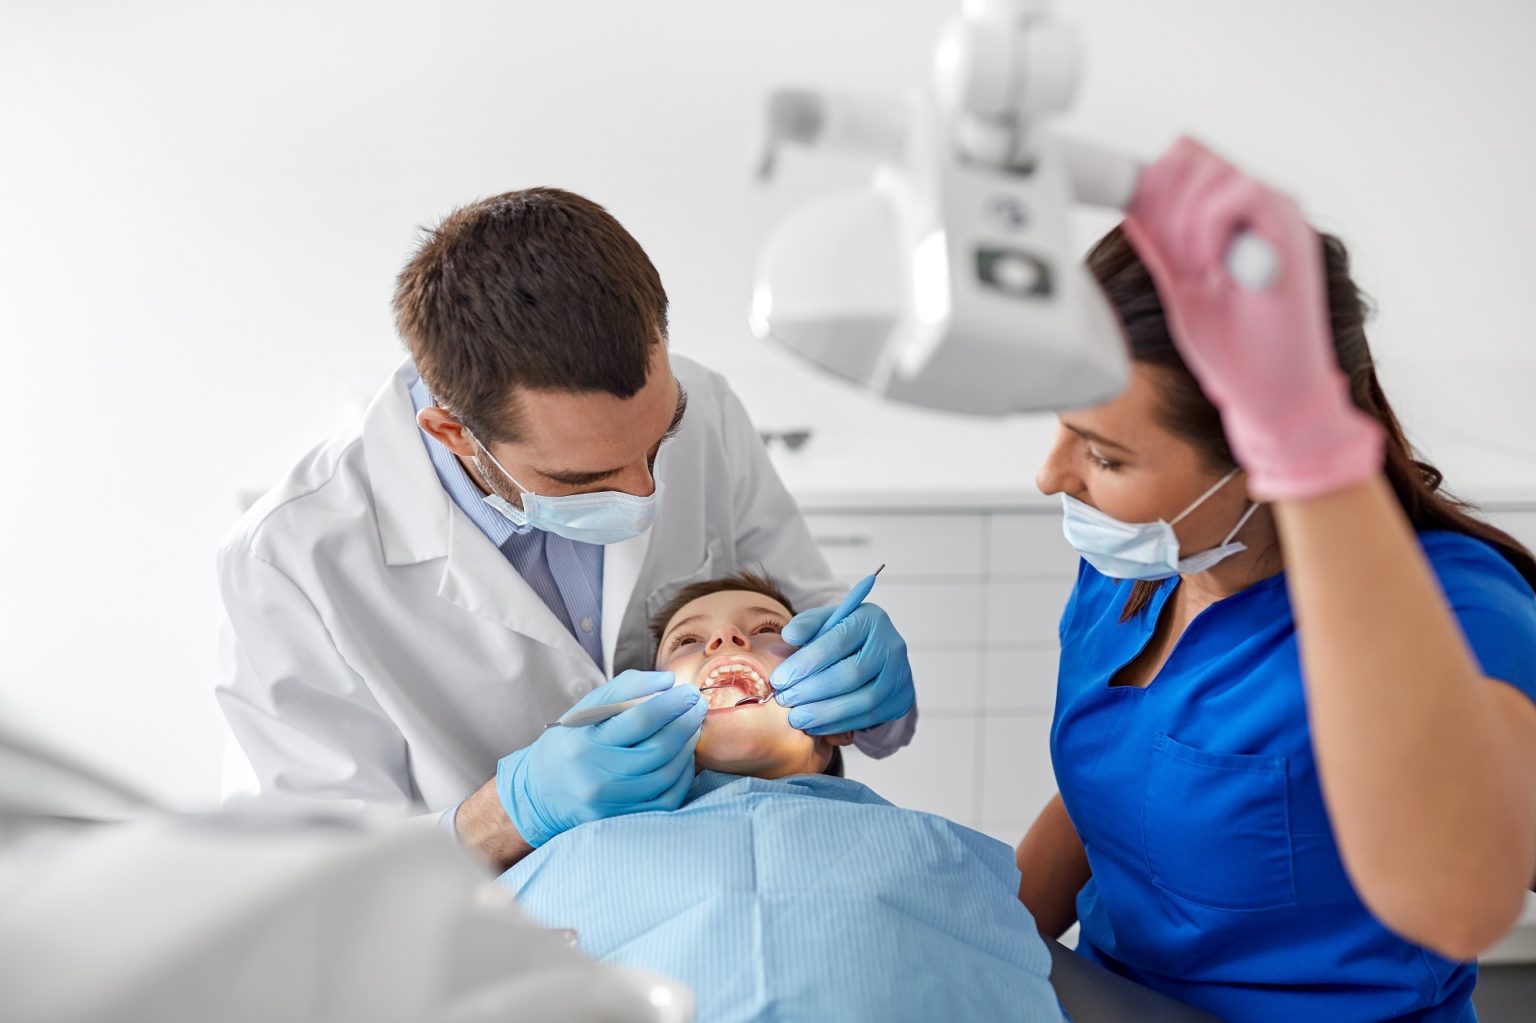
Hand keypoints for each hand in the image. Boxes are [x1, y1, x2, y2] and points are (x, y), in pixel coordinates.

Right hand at [496, 670, 705, 847]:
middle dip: (686, 723)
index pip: (639, 720)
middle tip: (697, 706)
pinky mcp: (622, 821)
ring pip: (667, 774)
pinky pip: (667, 800)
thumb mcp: (584, 711)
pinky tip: (684, 756)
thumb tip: (667, 681)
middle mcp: (597, 777)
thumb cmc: (568, 744)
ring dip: (688, 747)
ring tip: (692, 727)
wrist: (539, 793)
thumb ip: (624, 690)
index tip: (688, 691)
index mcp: (586, 743)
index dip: (671, 703)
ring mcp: (611, 804)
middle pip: (658, 749)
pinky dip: (683, 775)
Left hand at [768, 603, 914, 734]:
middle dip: (812, 690)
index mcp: (870, 619)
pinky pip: (869, 718)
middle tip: (785, 700)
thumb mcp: (826, 623)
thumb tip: (790, 636)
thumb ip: (807, 625)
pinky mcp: (901, 699)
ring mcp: (900, 674)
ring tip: (797, 717)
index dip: (805, 663)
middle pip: (850, 674)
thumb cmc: (842, 637)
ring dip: (824, 713)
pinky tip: (815, 725)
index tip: (779, 679)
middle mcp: (891, 645)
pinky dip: (839, 724)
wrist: (877, 656)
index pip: (836, 642)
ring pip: (862, 701)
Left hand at [1124, 136, 1383, 499]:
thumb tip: (1130, 207)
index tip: (1138, 223)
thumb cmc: (1234, 347)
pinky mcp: (1291, 231)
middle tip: (1174, 259)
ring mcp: (1276, 215)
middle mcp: (1257, 207)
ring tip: (1196, 270)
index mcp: (1231, 217)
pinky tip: (1209, 267)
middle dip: (1164, 202)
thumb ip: (1161, 247)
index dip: (1152, 183)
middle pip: (1192, 157)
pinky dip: (1211, 226)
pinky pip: (1241, 193)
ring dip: (1186, 220)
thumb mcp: (1181, 288)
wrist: (1272, 391)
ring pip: (1212, 170)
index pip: (1184, 160)